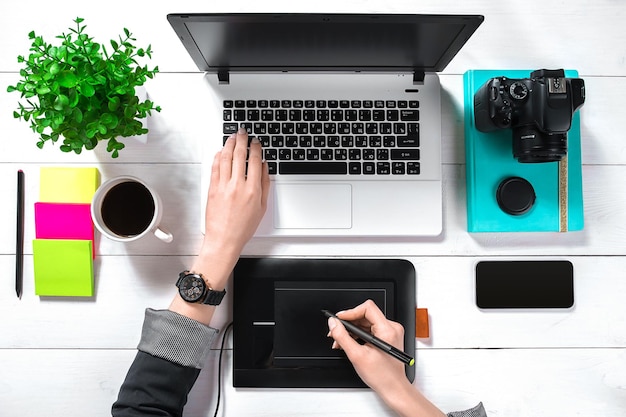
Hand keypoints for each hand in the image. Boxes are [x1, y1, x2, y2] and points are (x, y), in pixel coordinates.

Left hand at [202, 128, 269, 260]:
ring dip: (229, 144)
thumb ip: (265, 185)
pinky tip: (220, 152)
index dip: (256, 148)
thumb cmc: (242, 228)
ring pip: (225, 158)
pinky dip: (218, 157)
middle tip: (243, 132)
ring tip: (232, 137)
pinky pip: (215, 167)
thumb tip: (265, 168)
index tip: (256, 142)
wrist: (224, 240)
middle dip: (242, 140)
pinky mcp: (212, 188)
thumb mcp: (262, 208)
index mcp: (253, 190)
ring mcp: (223, 186)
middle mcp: (237, 185)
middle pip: (239, 155)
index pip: (255, 161)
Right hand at [327, 300, 407, 393]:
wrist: (393, 388)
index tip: (339, 319)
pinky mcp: (387, 337)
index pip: (367, 308)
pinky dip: (358, 335)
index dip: (350, 312)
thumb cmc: (382, 376)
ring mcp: (390, 332)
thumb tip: (333, 324)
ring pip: (366, 322)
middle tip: (335, 331)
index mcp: (387, 330)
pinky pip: (370, 329)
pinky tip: (349, 342)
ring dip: (352, 330)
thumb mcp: (357, 356)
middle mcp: (391, 328)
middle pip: (365, 315)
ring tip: (340, 341)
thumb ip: (342, 337)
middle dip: (348, 323)